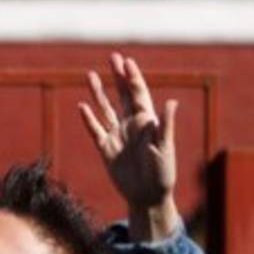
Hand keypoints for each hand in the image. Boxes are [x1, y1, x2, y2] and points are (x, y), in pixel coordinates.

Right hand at [79, 52, 179, 241]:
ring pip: (106, 108)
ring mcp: (117, 135)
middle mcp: (131, 124)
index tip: (126, 61)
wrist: (148, 196)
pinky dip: (88, 118)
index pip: (138, 93)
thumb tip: (171, 102)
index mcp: (147, 121)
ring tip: (90, 74)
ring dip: (99, 92)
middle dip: (118, 76)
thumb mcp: (165, 148)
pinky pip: (95, 130)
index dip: (132, 77)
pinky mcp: (106, 149)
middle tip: (113, 57)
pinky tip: (82, 106)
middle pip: (122, 95)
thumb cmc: (162, 173)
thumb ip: (166, 125)